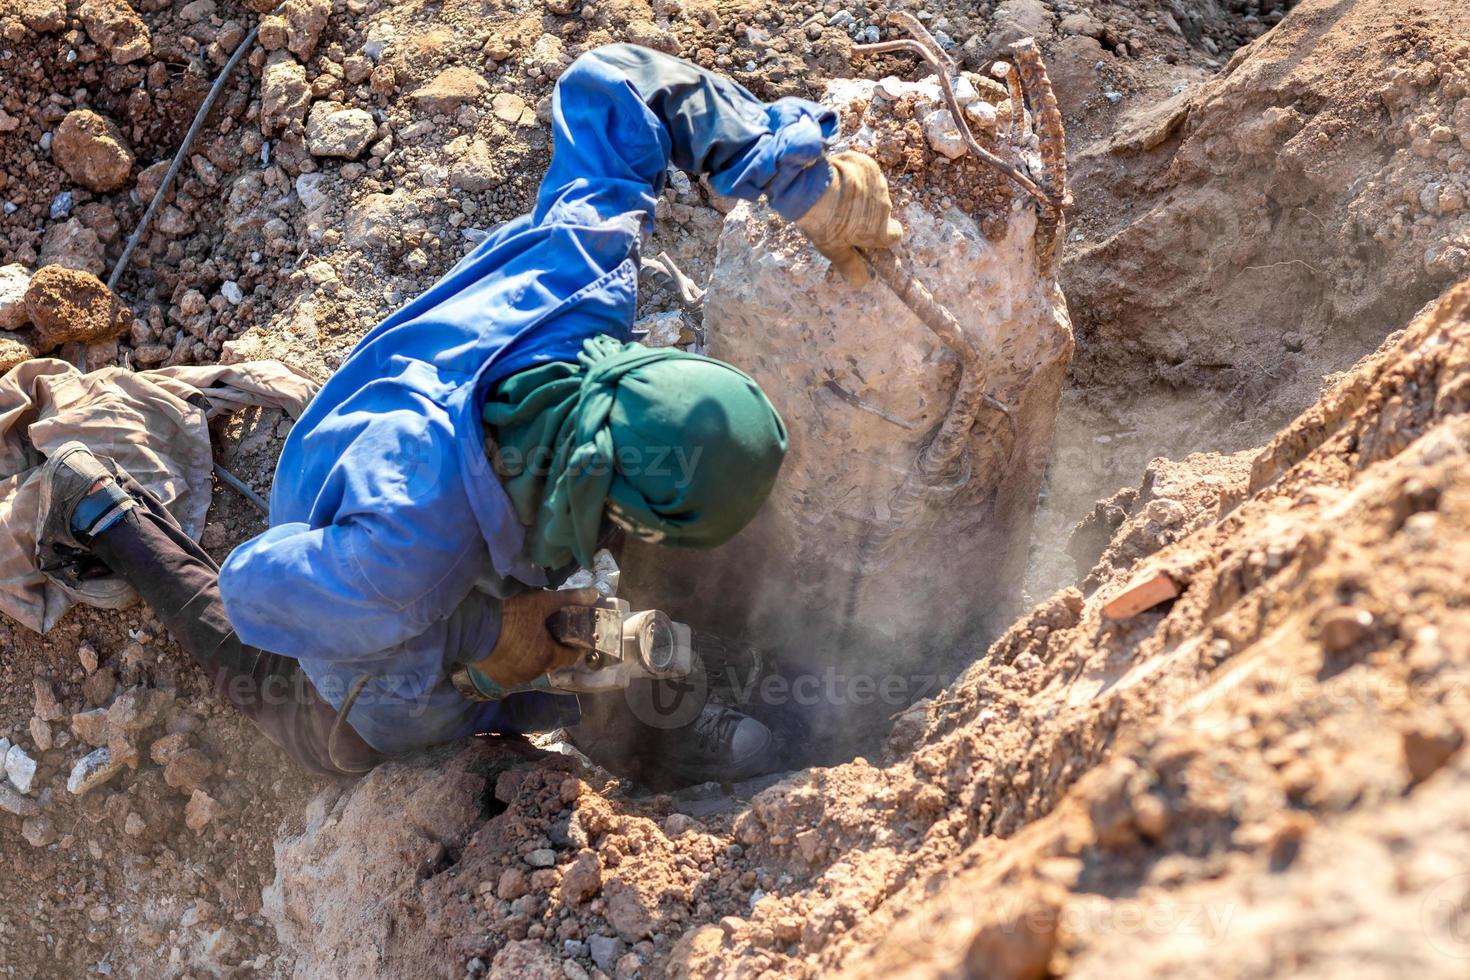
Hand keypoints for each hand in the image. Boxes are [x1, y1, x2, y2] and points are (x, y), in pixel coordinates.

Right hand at [479, 588, 601, 686]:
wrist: (471, 626)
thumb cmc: (509, 614)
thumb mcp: (541, 602)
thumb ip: (569, 598)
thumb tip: (595, 593)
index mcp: (548, 656)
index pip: (571, 657)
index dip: (574, 647)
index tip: (571, 636)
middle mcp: (534, 672)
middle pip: (552, 662)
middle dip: (554, 649)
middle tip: (548, 631)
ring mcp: (516, 678)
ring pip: (534, 669)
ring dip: (535, 657)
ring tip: (528, 638)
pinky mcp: (499, 680)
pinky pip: (516, 673)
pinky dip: (518, 663)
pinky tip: (512, 648)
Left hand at [795, 150, 903, 285]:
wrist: (815, 188)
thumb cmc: (825, 223)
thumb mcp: (834, 249)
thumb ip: (849, 265)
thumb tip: (861, 283)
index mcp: (880, 230)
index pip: (895, 235)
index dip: (882, 234)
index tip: (869, 234)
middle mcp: (885, 206)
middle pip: (881, 211)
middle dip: (867, 212)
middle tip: (842, 214)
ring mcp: (878, 183)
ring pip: (873, 190)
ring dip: (861, 192)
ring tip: (836, 194)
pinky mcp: (868, 165)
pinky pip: (864, 171)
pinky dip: (854, 174)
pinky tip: (836, 177)